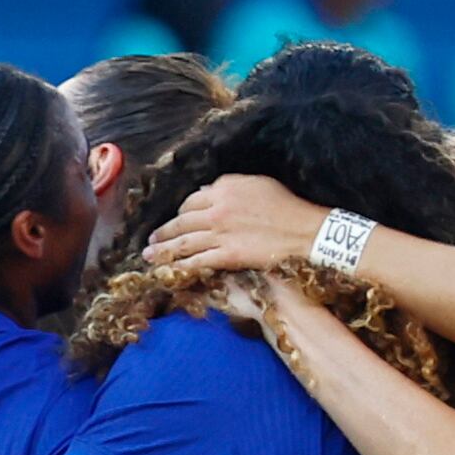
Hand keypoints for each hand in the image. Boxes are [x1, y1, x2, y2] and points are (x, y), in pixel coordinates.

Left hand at [142, 175, 330, 274]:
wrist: (304, 231)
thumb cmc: (288, 207)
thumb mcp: (259, 184)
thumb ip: (232, 186)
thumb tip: (212, 190)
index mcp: (224, 189)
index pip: (192, 200)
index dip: (182, 211)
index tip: (178, 219)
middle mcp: (216, 209)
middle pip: (181, 221)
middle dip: (164, 231)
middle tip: (152, 239)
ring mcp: (220, 233)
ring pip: (183, 242)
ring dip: (164, 250)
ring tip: (150, 255)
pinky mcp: (227, 255)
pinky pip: (198, 260)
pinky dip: (182, 265)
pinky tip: (170, 270)